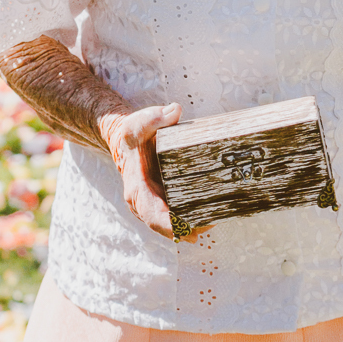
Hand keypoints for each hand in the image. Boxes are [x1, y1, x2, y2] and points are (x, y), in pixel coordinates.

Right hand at [100, 103, 206, 242]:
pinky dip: (191, 218)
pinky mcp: (164, 200)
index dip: (168, 226)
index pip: (152, 215)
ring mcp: (154, 203)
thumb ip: (155, 117)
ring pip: (172, 224)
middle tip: (210, 225)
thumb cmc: (134, 133)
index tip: (185, 230)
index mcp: (137, 189)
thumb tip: (175, 111)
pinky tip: (211, 216)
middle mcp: (144, 202)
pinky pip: (177, 214)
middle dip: (186, 229)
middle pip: (165, 225)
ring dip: (192, 226)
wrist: (127, 141)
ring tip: (215, 221)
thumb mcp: (140, 122)